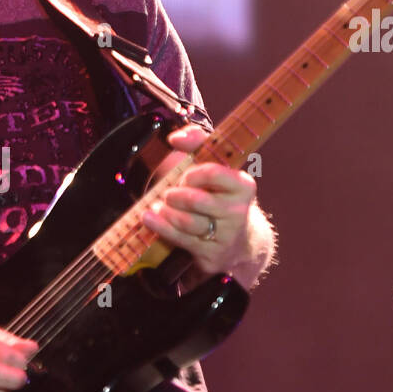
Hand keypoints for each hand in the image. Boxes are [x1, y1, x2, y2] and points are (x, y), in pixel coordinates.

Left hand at [141, 123, 256, 277]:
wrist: (239, 241)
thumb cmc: (219, 195)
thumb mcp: (216, 166)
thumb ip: (198, 142)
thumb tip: (176, 138)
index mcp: (243, 185)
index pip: (212, 173)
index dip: (192, 174)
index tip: (185, 177)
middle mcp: (238, 210)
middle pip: (196, 200)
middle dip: (175, 195)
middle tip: (170, 194)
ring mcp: (226, 234)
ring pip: (187, 222)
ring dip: (166, 213)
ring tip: (158, 206)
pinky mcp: (212, 253)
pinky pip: (181, 239)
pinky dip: (161, 227)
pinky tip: (149, 218)